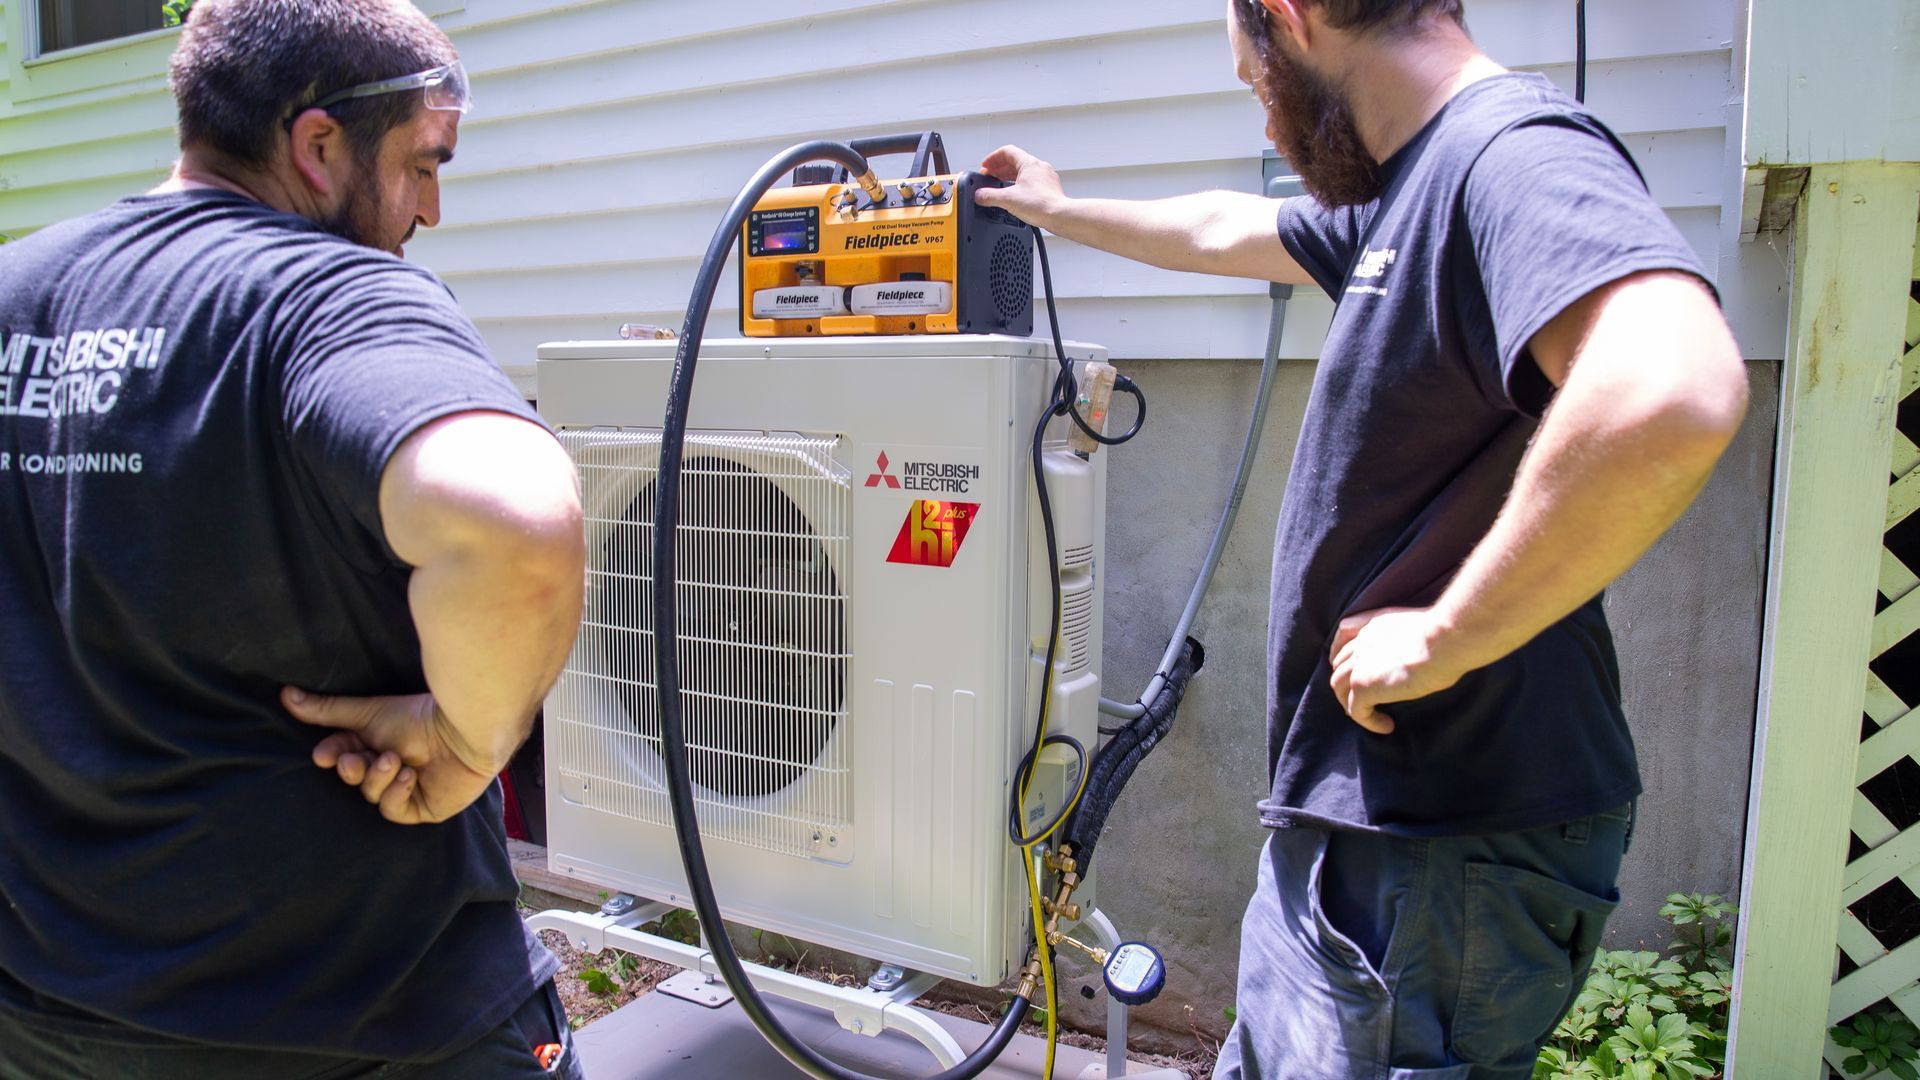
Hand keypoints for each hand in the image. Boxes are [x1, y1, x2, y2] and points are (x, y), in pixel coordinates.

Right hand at [283, 687, 499, 824]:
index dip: (332, 756)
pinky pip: (394, 812)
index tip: (324, 755)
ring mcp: (405, 789)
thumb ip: (327, 710)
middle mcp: (387, 766)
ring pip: (372, 795)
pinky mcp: (423, 808)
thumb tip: (284, 694)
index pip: (340, 755)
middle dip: (352, 770)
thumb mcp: (367, 713)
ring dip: (378, 778)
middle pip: (354, 778)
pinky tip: (410, 777)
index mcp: (373, 743)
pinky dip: (396, 794)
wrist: (464, 730)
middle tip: (355, 760)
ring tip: (394, 760)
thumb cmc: (417, 717)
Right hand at [974, 145, 1066, 225]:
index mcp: (1029, 163)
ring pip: (1024, 172)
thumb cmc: (1041, 204)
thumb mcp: (1008, 199)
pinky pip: (1032, 182)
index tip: (985, 166)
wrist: (1060, 216)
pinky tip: (1016, 196)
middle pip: (1015, 161)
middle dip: (999, 168)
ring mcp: (1046, 178)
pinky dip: (1020, 186)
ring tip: (1000, 186)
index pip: (1007, 151)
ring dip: (1009, 177)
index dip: (992, 158)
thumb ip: (989, 196)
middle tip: (990, 176)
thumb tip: (979, 195)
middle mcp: (1039, 167)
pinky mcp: (1050, 189)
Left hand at [1328, 607, 1465, 734]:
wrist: (1444, 639)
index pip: (1344, 634)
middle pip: (1340, 664)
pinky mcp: (1363, 685)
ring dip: (1351, 703)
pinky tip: (1386, 726)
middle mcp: (1361, 641)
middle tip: (1359, 698)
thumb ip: (1409, 638)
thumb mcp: (1420, 627)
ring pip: (1340, 688)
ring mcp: (1359, 664)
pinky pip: (1356, 710)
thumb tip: (1420, 655)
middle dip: (1345, 682)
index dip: (1341, 652)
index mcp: (1375, 624)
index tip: (1346, 665)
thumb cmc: (1446, 634)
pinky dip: (1368, 721)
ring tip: (1369, 716)